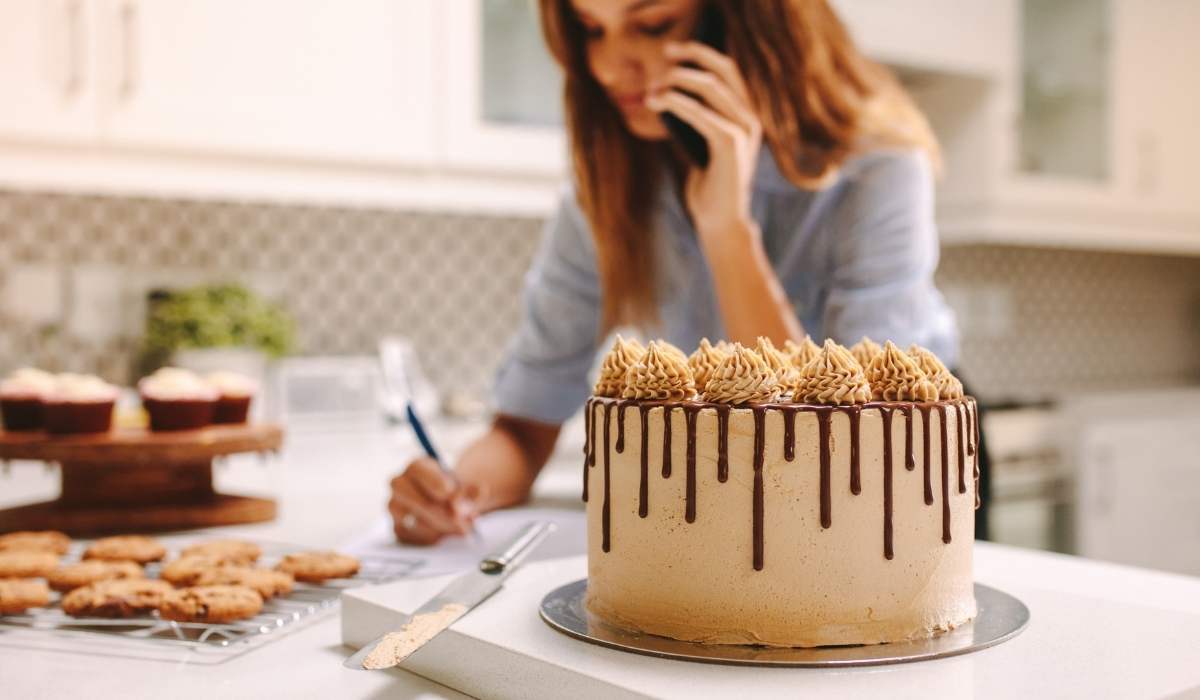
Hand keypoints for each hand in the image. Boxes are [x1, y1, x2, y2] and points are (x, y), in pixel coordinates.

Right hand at [388, 457, 484, 544]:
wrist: (448, 503)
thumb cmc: (456, 490)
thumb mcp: (468, 486)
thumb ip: (472, 493)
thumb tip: (461, 509)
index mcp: (416, 467)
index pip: (417, 469)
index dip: (434, 481)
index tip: (451, 492)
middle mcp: (400, 485)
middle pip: (418, 500)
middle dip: (445, 514)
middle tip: (466, 522)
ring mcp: (396, 507)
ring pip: (417, 522)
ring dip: (443, 528)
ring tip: (464, 527)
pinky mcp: (398, 528)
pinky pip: (415, 537)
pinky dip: (435, 538)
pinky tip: (448, 533)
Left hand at [645, 41, 761, 244]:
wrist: (721, 222)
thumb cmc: (708, 187)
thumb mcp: (701, 145)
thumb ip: (696, 120)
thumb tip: (668, 93)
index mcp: (746, 116)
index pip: (729, 70)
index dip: (701, 54)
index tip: (673, 51)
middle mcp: (750, 118)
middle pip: (723, 70)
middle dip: (691, 57)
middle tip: (663, 56)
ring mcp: (744, 130)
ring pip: (711, 88)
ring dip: (677, 82)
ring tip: (652, 88)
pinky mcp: (730, 144)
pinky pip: (700, 113)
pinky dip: (676, 103)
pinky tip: (657, 101)